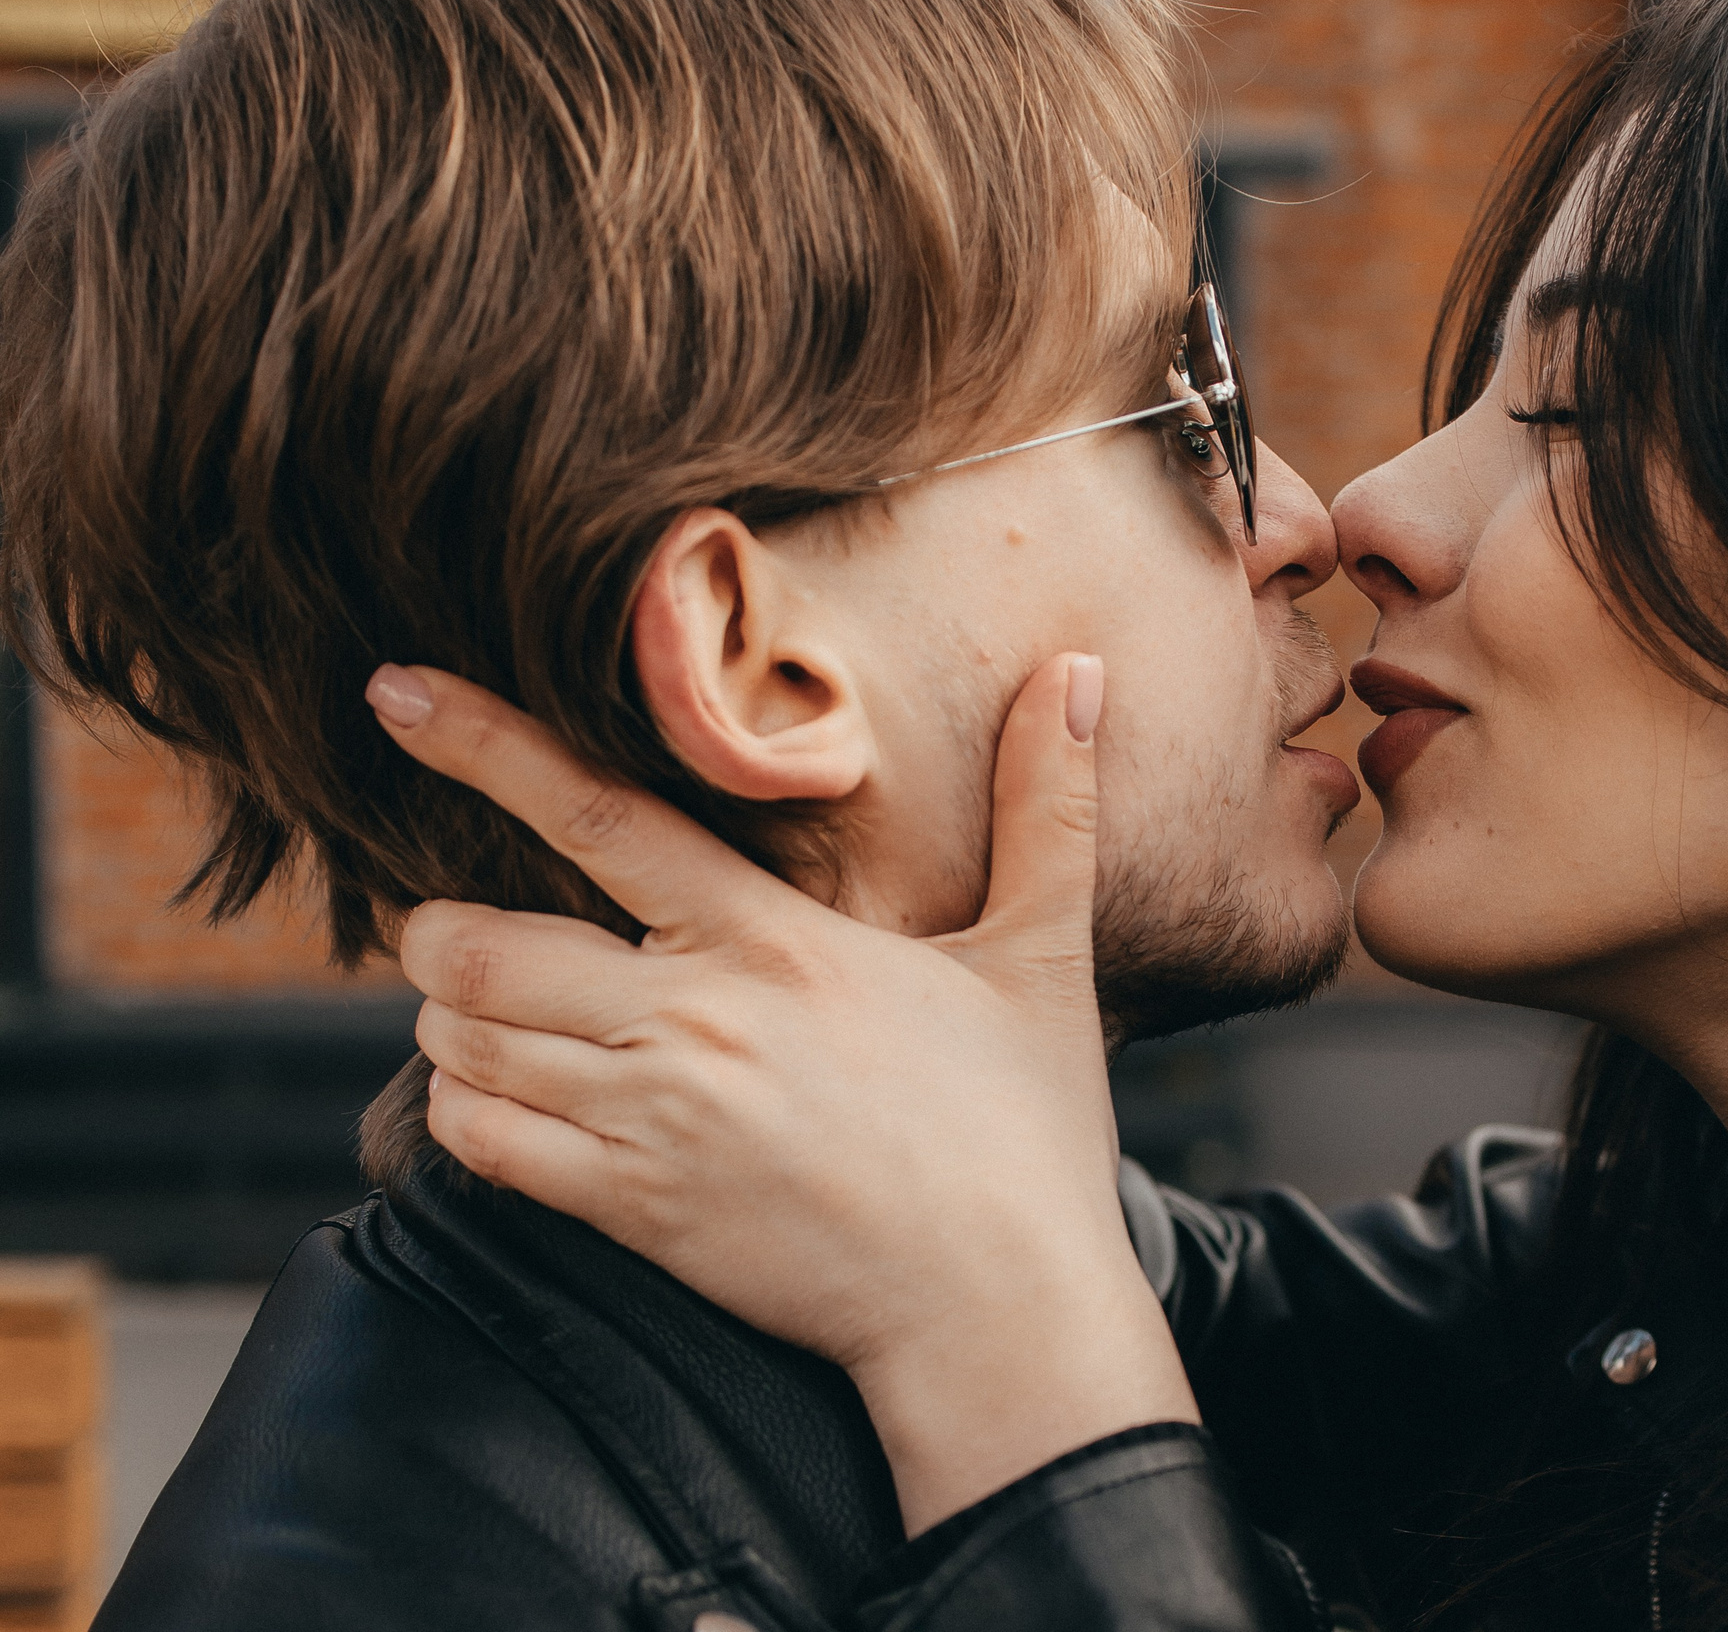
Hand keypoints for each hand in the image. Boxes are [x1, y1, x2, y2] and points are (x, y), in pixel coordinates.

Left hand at [365, 653, 1197, 1534]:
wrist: (1002, 1308)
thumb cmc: (1026, 1134)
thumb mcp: (1041, 955)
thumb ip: (1046, 808)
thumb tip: (1081, 670)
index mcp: (776, 939)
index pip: (600, 815)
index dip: (485, 745)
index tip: (396, 693)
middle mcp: (695, 1016)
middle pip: (482, 942)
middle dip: (437, 931)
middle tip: (448, 930)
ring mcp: (654, 1119)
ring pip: (466, 1041)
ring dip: (450, 1020)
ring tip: (480, 1015)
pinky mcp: (634, 1208)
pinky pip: (482, 1142)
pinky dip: (462, 1111)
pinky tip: (500, 1101)